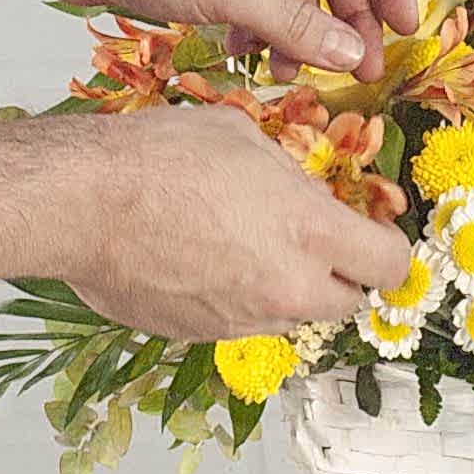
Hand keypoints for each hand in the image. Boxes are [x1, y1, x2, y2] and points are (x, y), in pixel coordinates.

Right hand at [64, 104, 413, 337]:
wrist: (83, 203)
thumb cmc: (158, 159)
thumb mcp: (245, 138)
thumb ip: (289, 176)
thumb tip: (299, 189)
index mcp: (310, 231)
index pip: (390, 265)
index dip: (389, 249)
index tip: (376, 236)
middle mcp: (285, 286)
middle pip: (348, 302)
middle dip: (342, 274)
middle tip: (315, 242)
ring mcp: (242, 318)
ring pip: (291, 314)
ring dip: (286, 286)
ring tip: (245, 242)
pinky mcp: (200, 335)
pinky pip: (239, 321)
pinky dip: (236, 298)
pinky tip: (203, 259)